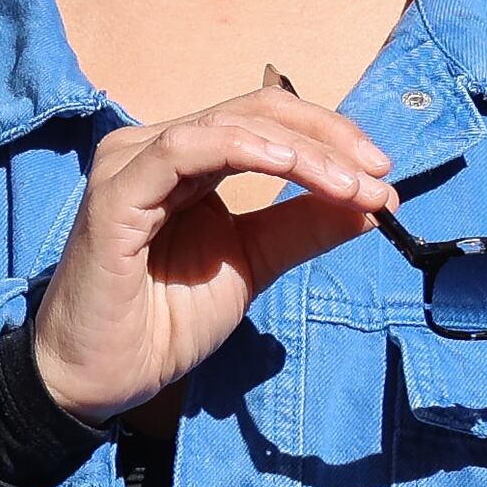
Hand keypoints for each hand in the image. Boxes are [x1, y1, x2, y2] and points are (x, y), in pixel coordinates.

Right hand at [28, 88, 396, 424]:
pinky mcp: (115, 193)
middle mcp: (158, 147)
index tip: (384, 180)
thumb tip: (374, 200)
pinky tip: (286, 164)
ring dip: (301, 151)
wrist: (102, 377)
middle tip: (379, 179)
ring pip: (230, 126)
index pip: (269, 119)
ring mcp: (132, 164)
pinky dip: (240, 149)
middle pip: (257, 110)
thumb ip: (303, 227)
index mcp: (189, 158)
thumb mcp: (253, 264)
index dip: (332, 139)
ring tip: (349, 185)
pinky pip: (182, 150)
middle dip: (328, 140)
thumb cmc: (164, 320)